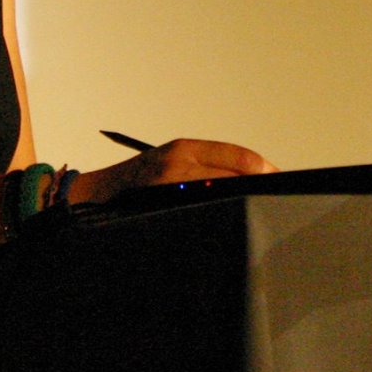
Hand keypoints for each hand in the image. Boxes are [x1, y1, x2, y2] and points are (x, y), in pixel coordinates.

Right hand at [70, 138, 276, 204]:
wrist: (93, 197)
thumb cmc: (136, 182)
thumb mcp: (170, 164)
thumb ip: (203, 168)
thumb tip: (246, 180)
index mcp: (183, 148)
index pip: (237, 155)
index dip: (263, 168)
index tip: (278, 177)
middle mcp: (178, 163)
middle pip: (234, 176)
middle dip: (255, 188)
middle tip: (272, 198)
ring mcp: (169, 186)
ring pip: (221, 195)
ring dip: (239, 203)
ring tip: (254, 210)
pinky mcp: (162, 207)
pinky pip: (200, 212)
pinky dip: (217, 216)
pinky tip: (226, 222)